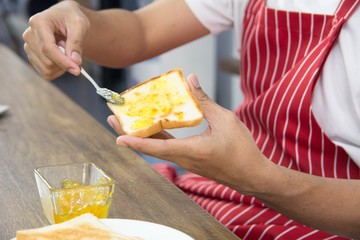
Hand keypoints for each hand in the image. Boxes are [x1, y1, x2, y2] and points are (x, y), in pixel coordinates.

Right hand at [22, 1, 88, 79]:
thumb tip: (75, 62)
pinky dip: (58, 70)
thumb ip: (77, 43)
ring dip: (62, 67)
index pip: (48, 49)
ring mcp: (29, 47)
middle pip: (47, 62)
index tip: (77, 70)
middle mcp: (29, 36)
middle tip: (74, 53)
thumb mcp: (79, 25)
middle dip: (65, 63)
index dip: (63, 62)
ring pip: (46, 70)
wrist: (64, 18)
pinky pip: (46, 73)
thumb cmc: (71, 19)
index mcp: (38, 23)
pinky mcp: (32, 57)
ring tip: (66, 51)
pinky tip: (62, 58)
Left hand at [107, 74, 269, 192]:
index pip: (156, 147)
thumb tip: (191, 80)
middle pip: (150, 146)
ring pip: (158, 147)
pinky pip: (169, 147)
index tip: (117, 137)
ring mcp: (186, 160)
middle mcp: (183, 158)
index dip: (135, 142)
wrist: (252, 176)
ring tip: (129, 120)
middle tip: (115, 118)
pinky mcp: (191, 159)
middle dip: (130, 133)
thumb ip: (204, 101)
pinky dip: (158, 137)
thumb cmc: (242, 150)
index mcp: (190, 150)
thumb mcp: (225, 120)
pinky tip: (156, 126)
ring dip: (142, 134)